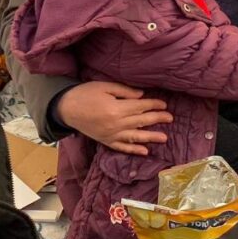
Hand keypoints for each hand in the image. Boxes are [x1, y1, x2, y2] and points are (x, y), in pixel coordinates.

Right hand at [54, 81, 172, 154]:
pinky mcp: (105, 141)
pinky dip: (133, 150)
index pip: (140, 107)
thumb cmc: (86, 94)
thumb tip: (142, 96)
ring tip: (164, 138)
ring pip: (135, 137)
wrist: (66, 108)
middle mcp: (116, 124)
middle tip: (170, 118)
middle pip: (141, 121)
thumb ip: (125, 92)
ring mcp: (111, 135)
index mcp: (116, 109)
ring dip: (151, 137)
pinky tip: (144, 151)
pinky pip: (122, 147)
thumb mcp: (105, 87)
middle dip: (157, 119)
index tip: (164, 104)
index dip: (154, 105)